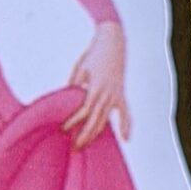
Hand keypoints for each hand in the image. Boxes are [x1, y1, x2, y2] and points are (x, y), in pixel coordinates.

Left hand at [65, 18, 129, 142]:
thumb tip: (67, 100)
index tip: (63, 129)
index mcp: (95, 88)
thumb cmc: (93, 54)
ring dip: (96, 133)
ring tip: (87, 144)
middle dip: (84, 135)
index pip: (83, 111)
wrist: (113, 42)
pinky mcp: (121, 94)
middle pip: (95, 121)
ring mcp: (115, 95)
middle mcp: (107, 95)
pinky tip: (126, 138)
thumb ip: (74, 85)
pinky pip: (125, 113)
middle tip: (74, 147)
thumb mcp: (79, 68)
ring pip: (106, 120)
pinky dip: (126, 125)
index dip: (73, 121)